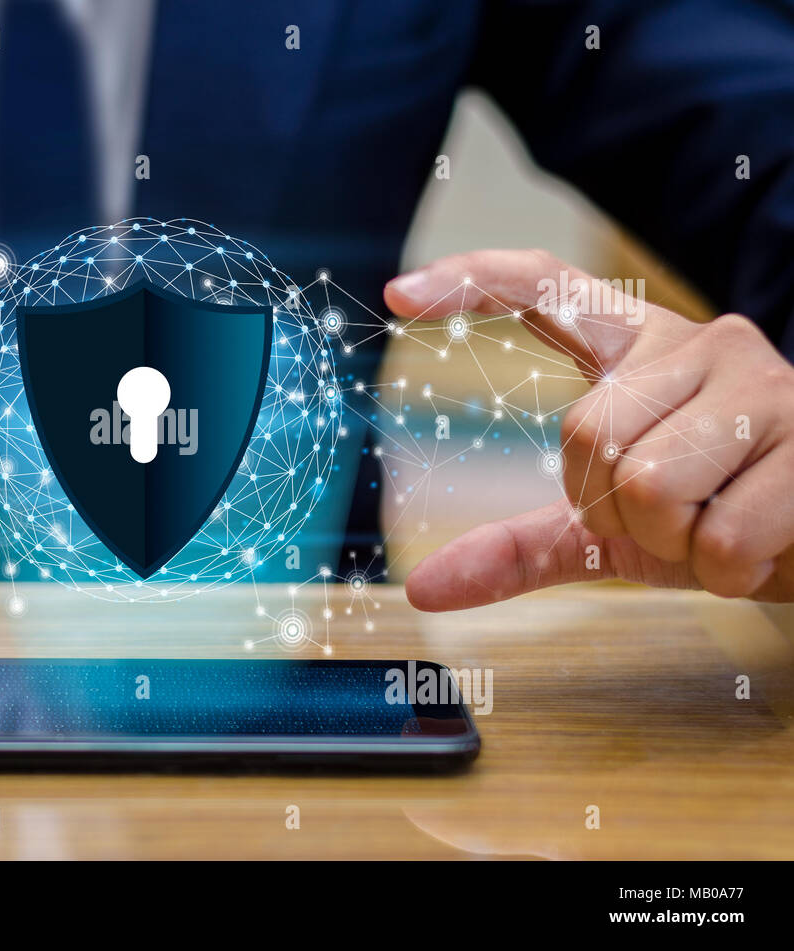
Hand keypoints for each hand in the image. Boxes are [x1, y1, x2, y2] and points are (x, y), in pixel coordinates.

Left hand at [384, 249, 793, 609]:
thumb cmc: (716, 517)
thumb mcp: (612, 534)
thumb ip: (521, 546)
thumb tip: (423, 587)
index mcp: (642, 349)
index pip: (550, 289)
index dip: (474, 283)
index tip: (397, 291)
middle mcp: (701, 343)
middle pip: (585, 436)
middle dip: (615, 511)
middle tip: (673, 517)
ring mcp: (764, 382)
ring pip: (649, 487)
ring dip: (675, 543)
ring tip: (719, 525)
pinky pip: (720, 536)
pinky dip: (727, 567)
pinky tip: (762, 543)